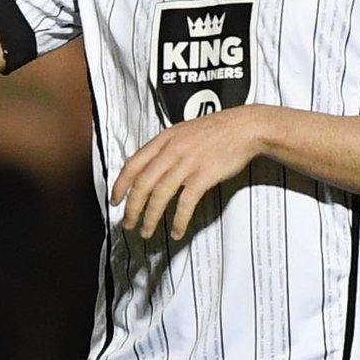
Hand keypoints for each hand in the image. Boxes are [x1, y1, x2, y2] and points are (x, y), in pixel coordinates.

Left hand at [110, 105, 267, 239]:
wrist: (245, 128)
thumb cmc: (216, 131)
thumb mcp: (183, 132)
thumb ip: (165, 148)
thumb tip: (149, 167)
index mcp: (163, 140)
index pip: (133, 164)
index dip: (120, 185)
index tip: (114, 201)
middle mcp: (171, 151)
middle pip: (142, 183)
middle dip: (132, 207)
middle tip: (127, 224)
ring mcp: (187, 162)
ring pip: (160, 194)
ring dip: (150, 217)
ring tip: (146, 231)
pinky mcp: (203, 175)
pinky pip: (185, 202)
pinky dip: (179, 219)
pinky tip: (176, 231)